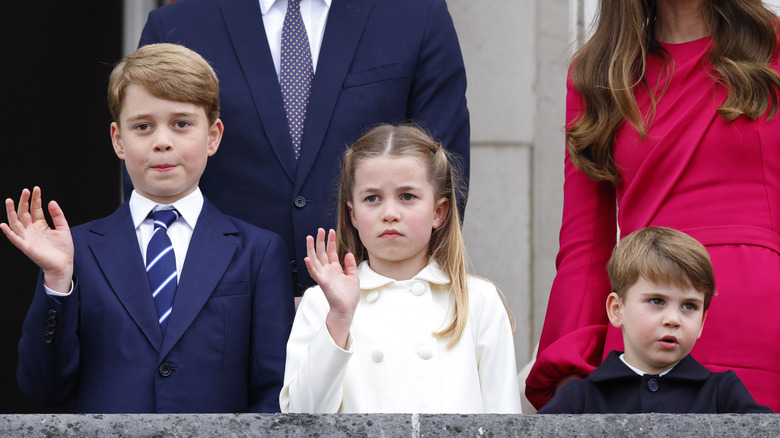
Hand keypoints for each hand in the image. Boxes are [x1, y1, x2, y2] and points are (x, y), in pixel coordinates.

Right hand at [0, 187, 73, 292]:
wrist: (63, 264)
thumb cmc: (63, 248)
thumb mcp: (63, 228)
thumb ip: (58, 215)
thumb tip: (51, 201)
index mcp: (41, 225)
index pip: (35, 209)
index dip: (35, 199)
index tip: (36, 188)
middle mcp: (32, 230)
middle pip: (24, 213)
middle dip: (23, 202)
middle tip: (25, 190)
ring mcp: (28, 238)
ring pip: (16, 223)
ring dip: (12, 213)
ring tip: (10, 201)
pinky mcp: (27, 247)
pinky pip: (15, 239)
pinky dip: (9, 233)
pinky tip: (4, 225)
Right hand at [304, 228, 358, 348]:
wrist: (347, 308)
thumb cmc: (349, 296)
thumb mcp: (353, 277)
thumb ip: (350, 265)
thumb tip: (348, 253)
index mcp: (335, 269)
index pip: (331, 252)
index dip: (330, 241)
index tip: (330, 231)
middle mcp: (328, 271)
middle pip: (322, 252)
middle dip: (320, 241)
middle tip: (320, 230)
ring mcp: (324, 276)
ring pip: (315, 259)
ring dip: (312, 249)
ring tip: (310, 237)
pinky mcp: (323, 283)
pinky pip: (315, 273)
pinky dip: (310, 266)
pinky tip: (307, 258)